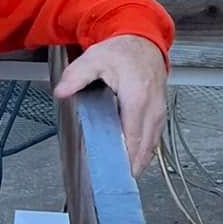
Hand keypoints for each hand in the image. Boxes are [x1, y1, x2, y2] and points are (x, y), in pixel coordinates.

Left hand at [54, 34, 167, 177]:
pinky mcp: (160, 113)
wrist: (142, 39)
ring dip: (138, 162)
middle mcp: (152, 107)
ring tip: (121, 179)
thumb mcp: (94, 58)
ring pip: (151, 146)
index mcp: (137, 97)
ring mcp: (159, 111)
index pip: (131, 137)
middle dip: (129, 167)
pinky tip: (132, 162)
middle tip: (113, 184)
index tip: (112, 175)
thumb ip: (77, 76)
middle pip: (143, 147)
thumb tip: (62, 91)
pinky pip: (154, 139)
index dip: (123, 159)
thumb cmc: (122, 51)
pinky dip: (144, 152)